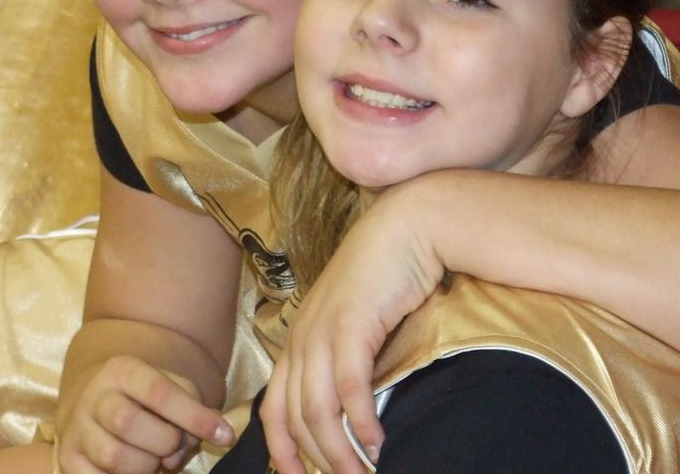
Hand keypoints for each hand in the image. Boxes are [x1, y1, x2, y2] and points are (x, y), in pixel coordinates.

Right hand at [57, 355, 232, 472]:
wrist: (96, 402)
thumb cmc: (145, 398)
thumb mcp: (169, 387)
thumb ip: (192, 407)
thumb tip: (216, 434)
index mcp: (121, 370)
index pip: (160, 392)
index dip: (195, 417)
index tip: (224, 435)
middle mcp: (93, 396)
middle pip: (128, 423)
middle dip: (163, 442)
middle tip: (172, 445)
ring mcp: (77, 430)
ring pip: (113, 457)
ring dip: (145, 466)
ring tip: (152, 458)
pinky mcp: (69, 461)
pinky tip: (134, 468)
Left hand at [261, 186, 446, 473]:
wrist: (406, 228)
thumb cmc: (386, 279)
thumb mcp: (355, 324)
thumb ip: (345, 362)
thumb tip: (350, 415)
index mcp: (297, 340)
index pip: (273, 408)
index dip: (281, 451)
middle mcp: (301, 337)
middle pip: (294, 417)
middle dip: (317, 461)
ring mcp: (322, 330)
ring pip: (318, 408)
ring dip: (339, 451)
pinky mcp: (351, 323)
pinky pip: (349, 386)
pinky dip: (360, 421)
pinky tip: (377, 441)